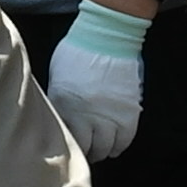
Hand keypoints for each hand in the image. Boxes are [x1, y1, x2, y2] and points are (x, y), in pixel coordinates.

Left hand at [45, 0, 149, 163]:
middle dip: (83, 152)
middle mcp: (87, 116)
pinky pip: (125, 140)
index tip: (64, 146)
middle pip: (86, 149)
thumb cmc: (78, 49)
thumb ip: (58, 98)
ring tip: (98, 148)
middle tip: (82, 151)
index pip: (63, 138)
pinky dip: (119, 146)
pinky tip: (113, 144)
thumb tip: (57, 116)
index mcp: (64, 105)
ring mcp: (110, 115)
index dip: (64, 145)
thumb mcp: (57, 75)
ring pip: (106, 148)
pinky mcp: (129, 112)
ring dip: (101, 150)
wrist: (108, 34)